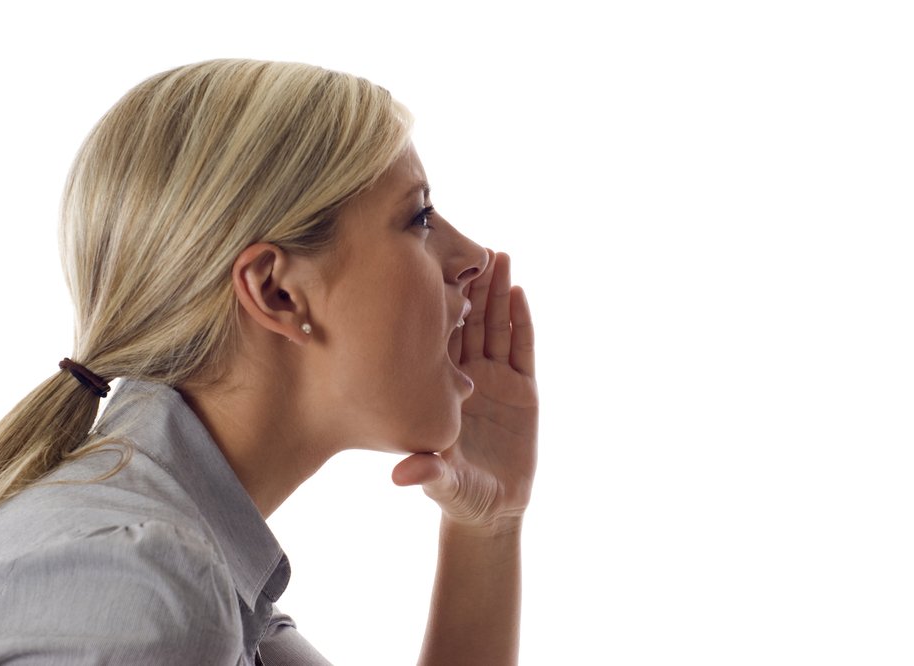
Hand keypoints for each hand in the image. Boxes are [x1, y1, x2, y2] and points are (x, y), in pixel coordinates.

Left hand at [393, 251, 537, 531]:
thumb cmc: (457, 495)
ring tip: (498, 256)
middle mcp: (466, 377)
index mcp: (442, 388)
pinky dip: (521, 321)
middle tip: (472, 248)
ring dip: (497, 293)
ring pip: (495, 327)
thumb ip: (428, 474)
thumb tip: (401, 476)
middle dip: (471, 286)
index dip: (438, 305)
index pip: (437, 340)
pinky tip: (519, 293)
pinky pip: (523, 349)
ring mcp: (496, 381)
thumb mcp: (442, 483)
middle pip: (469, 322)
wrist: (492, 510)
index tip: (435, 270)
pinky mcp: (524, 390)